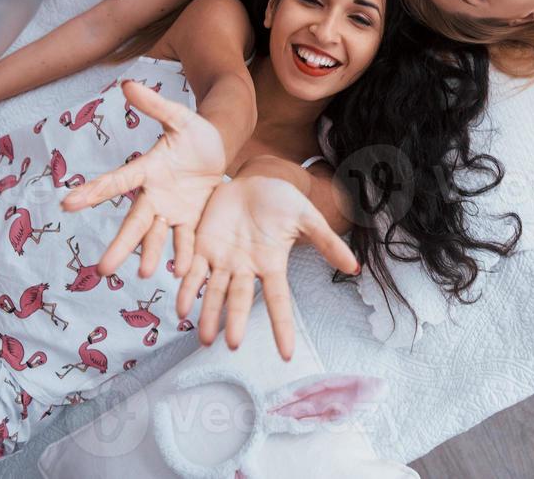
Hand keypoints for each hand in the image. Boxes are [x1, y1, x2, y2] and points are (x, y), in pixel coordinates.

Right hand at [60, 80, 225, 280]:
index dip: (93, 192)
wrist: (218, 149)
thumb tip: (127, 84)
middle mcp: (154, 195)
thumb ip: (155, 105)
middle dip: (120, 244)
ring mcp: (172, 210)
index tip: (67, 204)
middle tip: (102, 268)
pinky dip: (185, 254)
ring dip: (151, 253)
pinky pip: (187, 238)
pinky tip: (183, 272)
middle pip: (135, 222)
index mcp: (147, 170)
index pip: (117, 182)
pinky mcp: (192, 219)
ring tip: (144, 272)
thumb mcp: (180, 117)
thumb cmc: (193, 132)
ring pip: (157, 235)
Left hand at [184, 174, 358, 359]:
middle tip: (232, 344)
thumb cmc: (283, 200)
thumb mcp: (307, 218)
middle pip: (241, 299)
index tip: (287, 355)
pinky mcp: (203, 246)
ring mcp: (223, 259)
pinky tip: (180, 306)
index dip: (282, 327)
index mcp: (272, 264)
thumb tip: (353, 268)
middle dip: (236, 320)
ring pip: (213, 291)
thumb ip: (327, 242)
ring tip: (203, 336)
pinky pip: (193, 271)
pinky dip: (187, 288)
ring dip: (207, 313)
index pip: (279, 301)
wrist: (255, 179)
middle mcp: (246, 268)